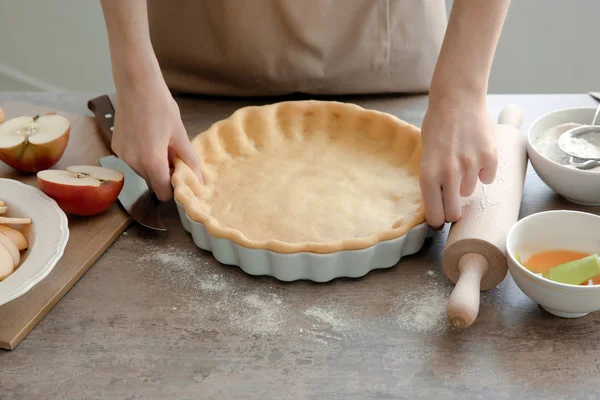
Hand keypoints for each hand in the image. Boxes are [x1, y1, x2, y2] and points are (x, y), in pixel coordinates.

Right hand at [111, 76, 202, 200]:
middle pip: (153, 182)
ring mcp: (122, 155)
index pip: (163, 192)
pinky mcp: (116, 147)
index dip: (174, 188)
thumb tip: (200, 181)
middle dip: (165, 174)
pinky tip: (149, 138)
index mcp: (151, 161)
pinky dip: (143, 156)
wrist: (136, 83)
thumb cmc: (161, 106)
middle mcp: (133, 162)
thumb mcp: (180, 134)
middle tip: (174, 154)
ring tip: (161, 143)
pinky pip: (133, 160)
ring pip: (143, 172)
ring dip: (153, 165)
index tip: (182, 175)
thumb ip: (189, 160)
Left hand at [418, 96, 496, 228]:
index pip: (435, 215)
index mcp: (428, 175)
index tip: (440, 219)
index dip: (438, 220)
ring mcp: (470, 167)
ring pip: (470, 192)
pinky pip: (487, 178)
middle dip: (453, 211)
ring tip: (462, 162)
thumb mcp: (426, 153)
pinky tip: (476, 154)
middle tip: (452, 202)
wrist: (457, 99)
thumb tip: (439, 203)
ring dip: (466, 183)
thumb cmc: (437, 125)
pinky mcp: (489, 158)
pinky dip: (483, 170)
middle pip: (454, 213)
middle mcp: (448, 174)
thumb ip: (432, 178)